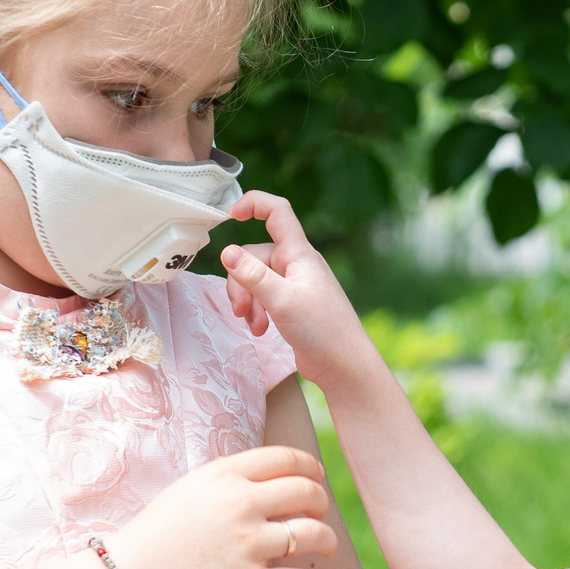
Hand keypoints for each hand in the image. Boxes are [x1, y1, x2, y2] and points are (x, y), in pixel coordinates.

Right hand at [103, 444, 338, 568]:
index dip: (310, 469)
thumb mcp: (190, 488)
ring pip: (315, 535)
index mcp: (225, 476)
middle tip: (318, 516)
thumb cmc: (158, 536)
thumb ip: (230, 480)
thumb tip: (274, 478)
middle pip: (309, 493)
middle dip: (321, 504)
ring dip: (328, 542)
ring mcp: (249, 546)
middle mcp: (241, 504)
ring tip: (325, 548)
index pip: (287, 459)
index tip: (316, 479)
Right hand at [219, 192, 386, 390]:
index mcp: (299, 254)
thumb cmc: (322, 330)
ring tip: (255, 326)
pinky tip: (260, 329)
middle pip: (254, 256)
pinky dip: (256, 309)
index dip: (253, 203)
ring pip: (255, 278)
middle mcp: (296, 264)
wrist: (343, 365)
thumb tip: (226, 251)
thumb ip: (253, 276)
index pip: (277, 213)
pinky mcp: (290, 302)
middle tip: (241, 311)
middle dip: (242, 282)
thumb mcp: (282, 301)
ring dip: (248, 301)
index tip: (230, 214)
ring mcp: (294, 283)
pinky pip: (262, 295)